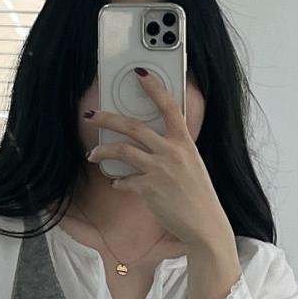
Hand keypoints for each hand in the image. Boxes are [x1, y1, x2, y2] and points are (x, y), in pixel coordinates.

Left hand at [90, 69, 235, 264]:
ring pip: (122, 151)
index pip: (169, 107)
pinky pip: (124, 181)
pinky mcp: (149, 189)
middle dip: (108, 118)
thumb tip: (152, 146)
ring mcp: (160, 169)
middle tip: (92, 115)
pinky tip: (118, 185)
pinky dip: (118, 183)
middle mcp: (172, 152)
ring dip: (103, 151)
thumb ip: (174, 151)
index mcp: (185, 142)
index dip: (154, 88)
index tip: (139, 74)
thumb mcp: (192, 164)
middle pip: (133, 126)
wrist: (205, 224)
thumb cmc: (198, 196)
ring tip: (93, 154)